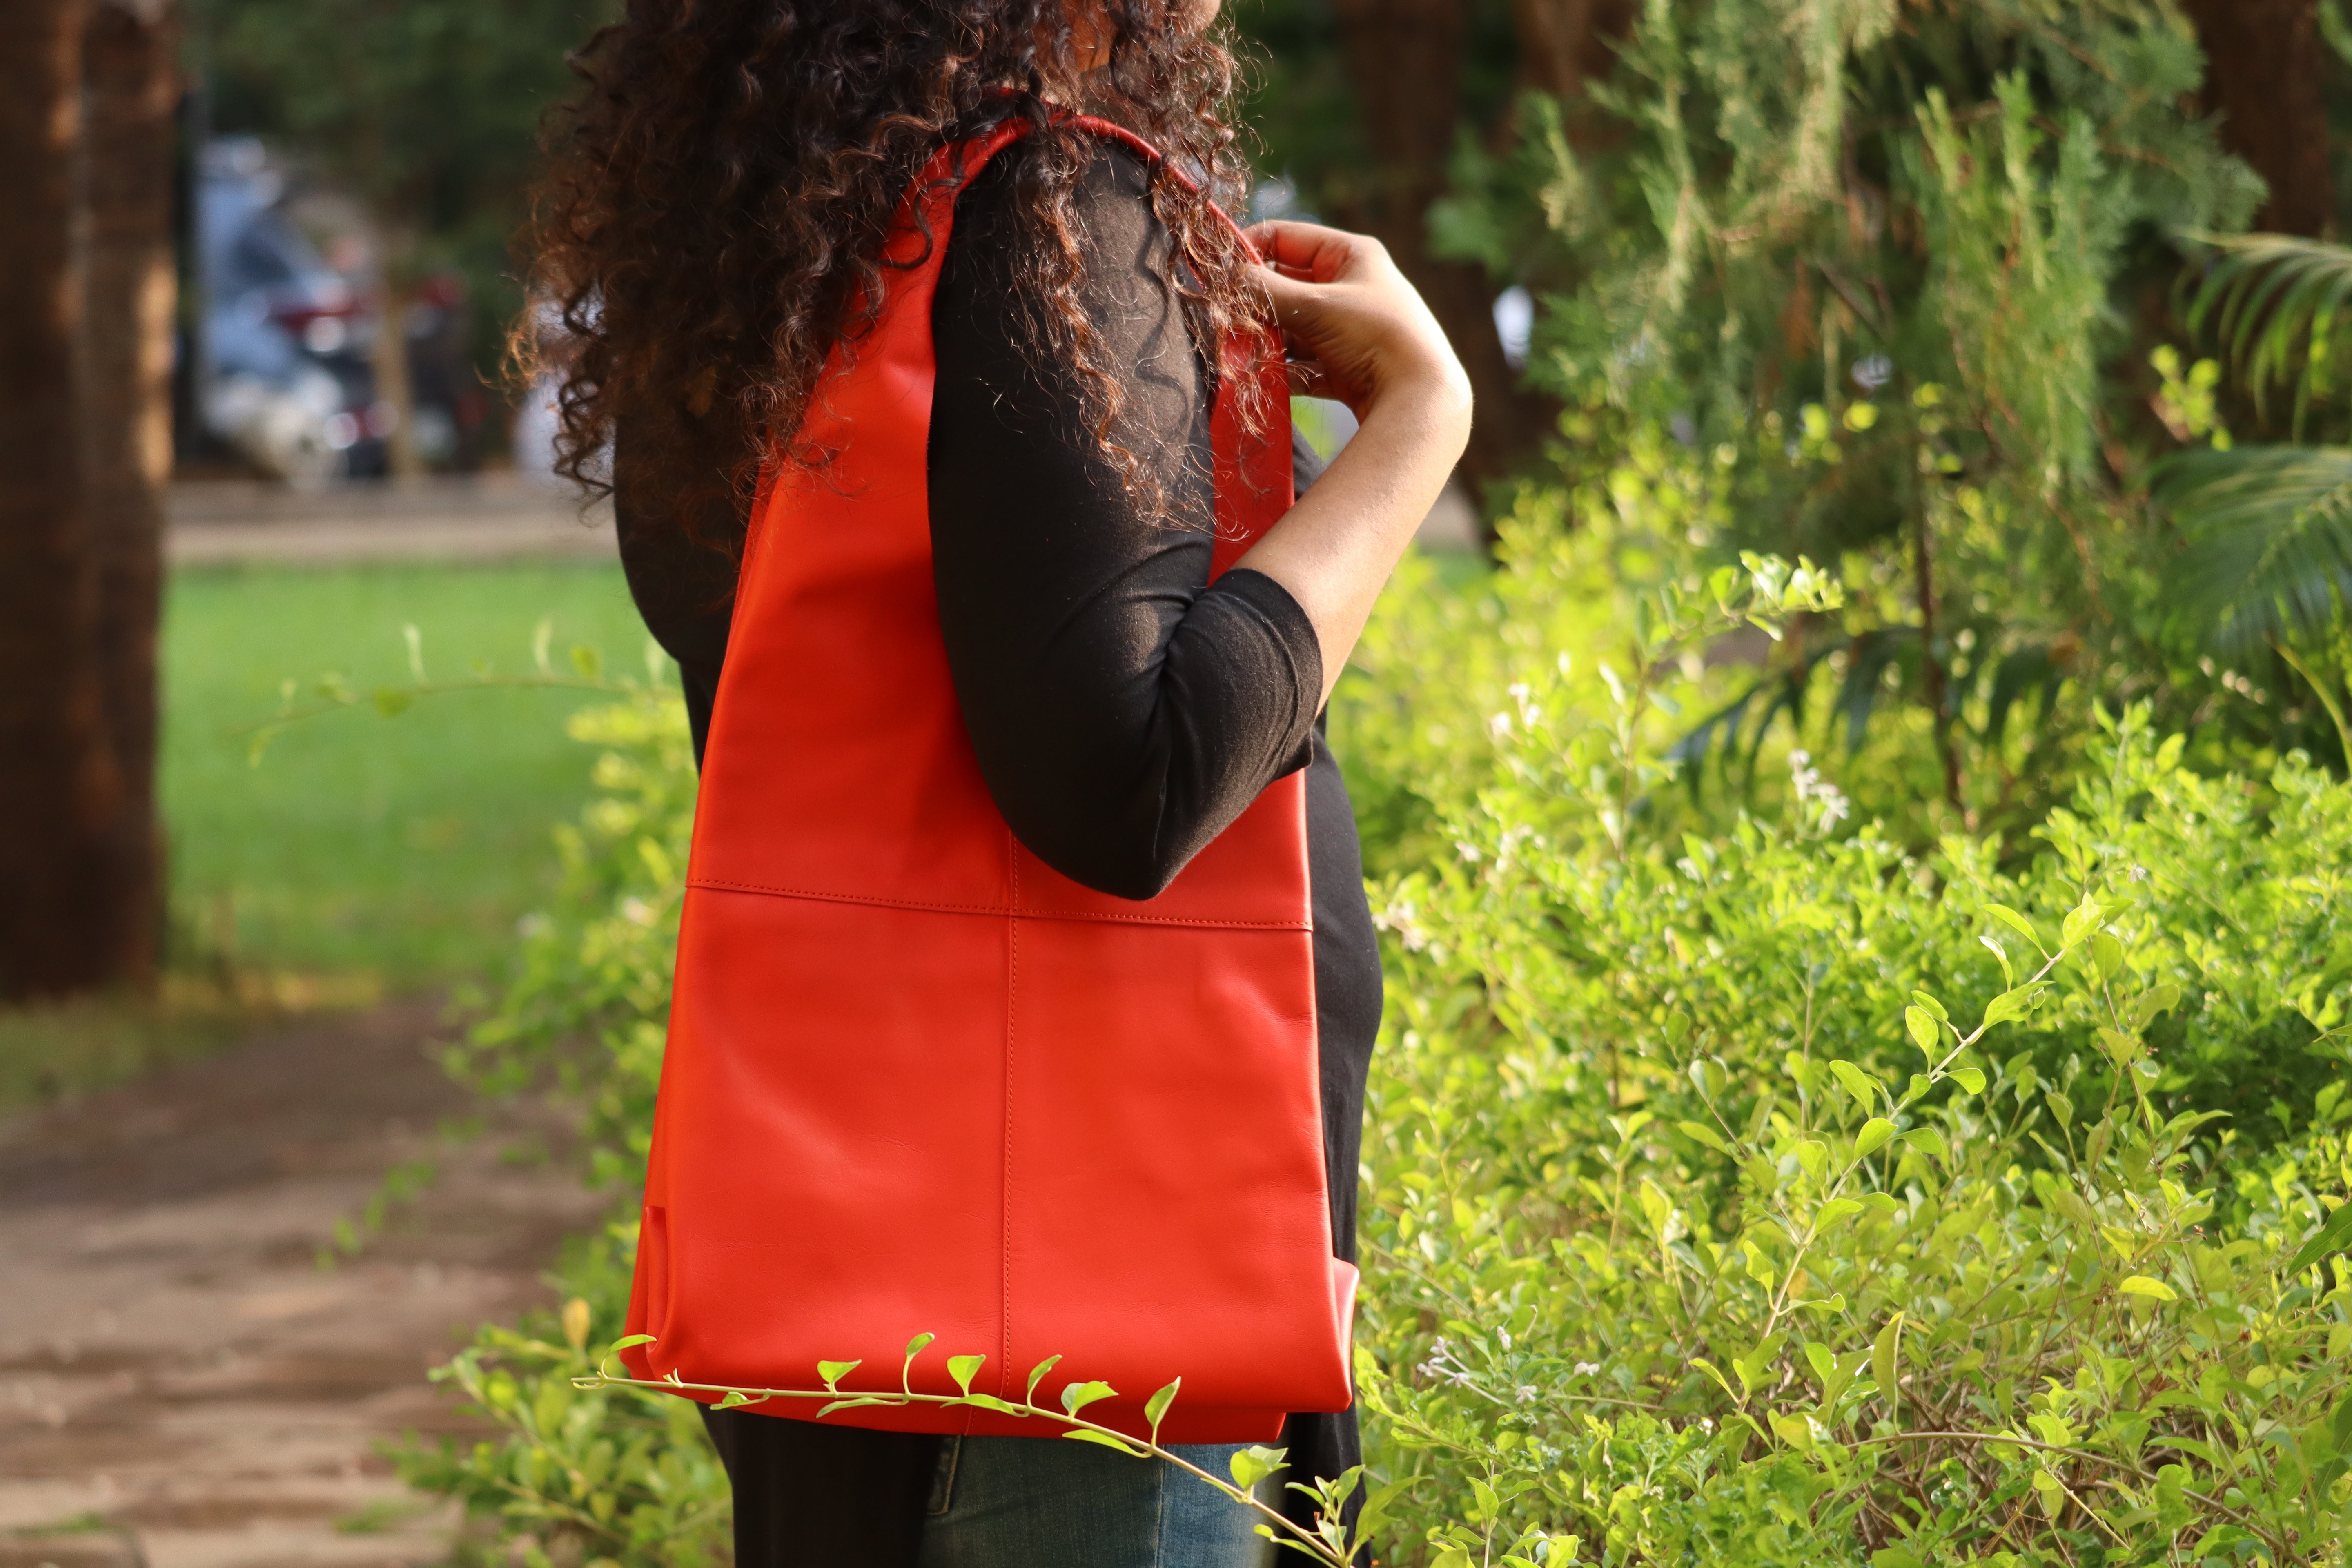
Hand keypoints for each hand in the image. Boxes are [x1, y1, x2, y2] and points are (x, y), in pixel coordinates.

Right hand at [1244, 219, 1471, 432]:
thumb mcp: (1315, 306)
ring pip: (1291, 328)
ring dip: (1267, 341)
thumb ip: (1265, 291)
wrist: (1421, 399)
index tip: (1219, 272)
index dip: (1249, 250)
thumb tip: (1225, 278)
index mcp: (1351, 255)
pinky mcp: (1345, 367)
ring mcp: (1348, 329)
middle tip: (1227, 319)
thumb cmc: (1376, 336)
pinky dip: (1284, 370)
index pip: (1286, 238)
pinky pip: (1302, 363)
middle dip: (1256, 305)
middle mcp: (1351, 287)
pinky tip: (1267, 378)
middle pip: (1285, 286)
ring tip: (1244, 353)